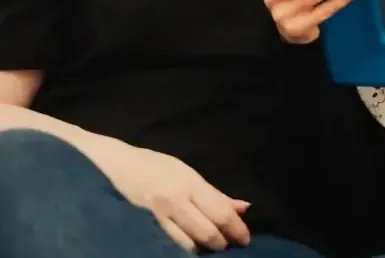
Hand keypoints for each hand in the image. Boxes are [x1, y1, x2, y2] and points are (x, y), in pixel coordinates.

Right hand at [91, 140, 249, 252]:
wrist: (107, 166)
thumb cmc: (152, 167)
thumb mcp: (187, 174)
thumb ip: (214, 194)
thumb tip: (243, 208)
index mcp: (189, 183)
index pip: (220, 212)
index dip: (236, 229)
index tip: (245, 239)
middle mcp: (174, 201)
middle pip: (206, 231)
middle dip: (221, 243)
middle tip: (227, 246)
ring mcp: (155, 217)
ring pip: (187, 245)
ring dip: (202, 249)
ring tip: (207, 248)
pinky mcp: (140, 229)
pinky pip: (166, 247)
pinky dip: (181, 251)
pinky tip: (186, 249)